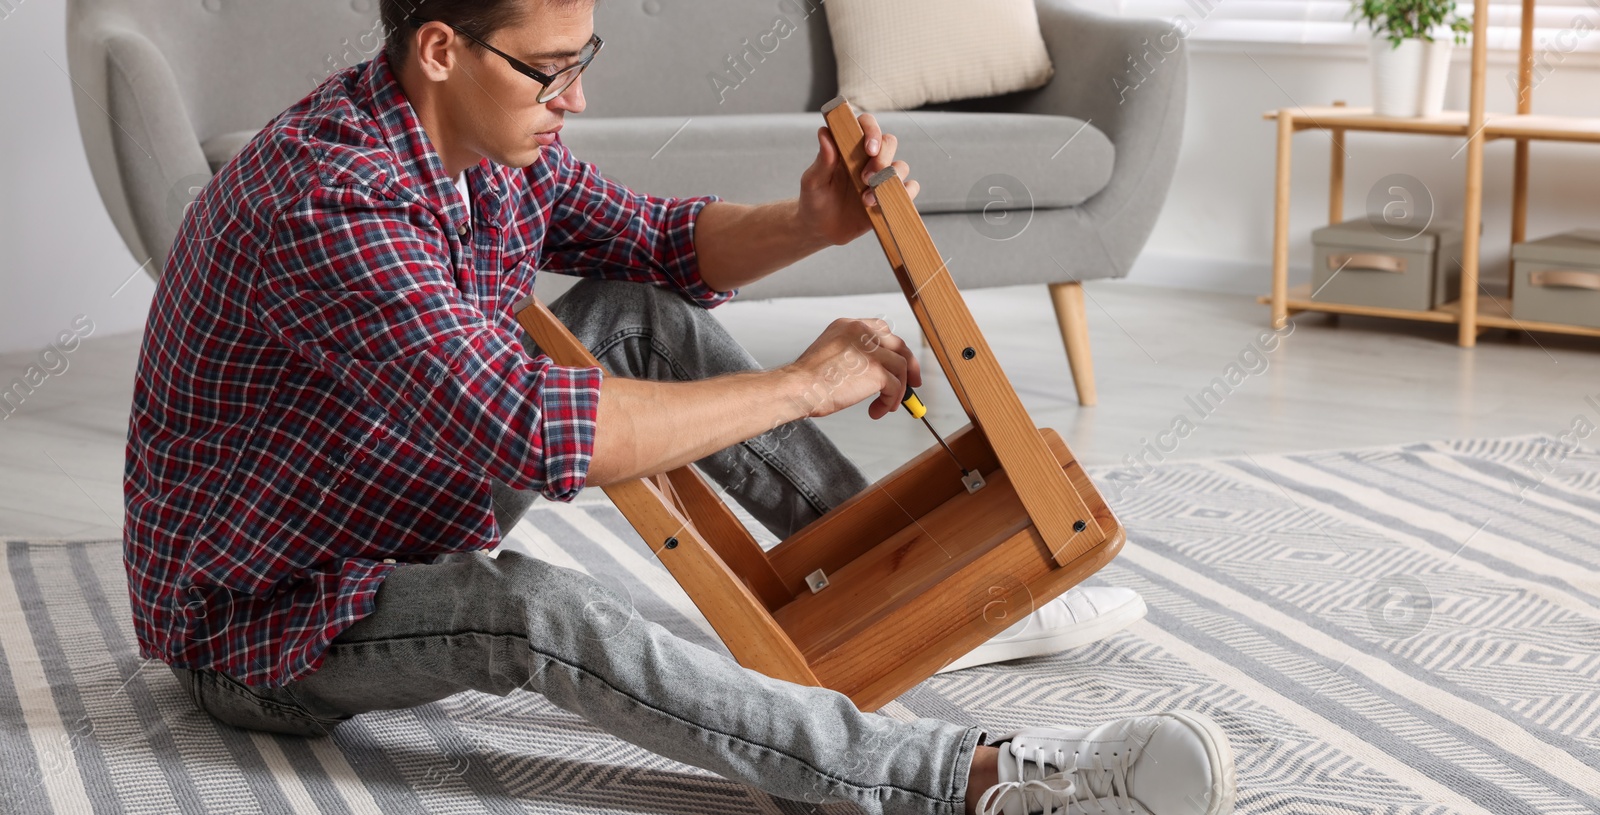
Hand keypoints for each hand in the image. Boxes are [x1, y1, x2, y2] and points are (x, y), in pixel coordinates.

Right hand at [785, 318, 922, 419]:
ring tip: (886, 406)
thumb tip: (878, 374)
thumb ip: (853, 356)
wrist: (797, 388)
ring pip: (901, 367)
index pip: (881, 330)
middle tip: (912, 384)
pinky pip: (896, 386)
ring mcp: (870, 350)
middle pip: (898, 345)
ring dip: (898, 390)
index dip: (893, 348)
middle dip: (909, 366)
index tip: (899, 363)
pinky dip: (891, 401)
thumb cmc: (806, 380)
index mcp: (848, 326)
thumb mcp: (831, 355)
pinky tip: (878, 410)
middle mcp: (861, 331)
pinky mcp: (876, 369)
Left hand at [797, 112, 921, 246]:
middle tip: (865, 178)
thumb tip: (824, 133)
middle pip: (889, 142)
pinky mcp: (890, 196)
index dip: (872, 131)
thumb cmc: (813, 200)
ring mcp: (881, 177)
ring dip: (889, 180)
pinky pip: (911, 188)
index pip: (866, 125)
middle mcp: (868, 158)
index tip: (868, 149)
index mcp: (849, 147)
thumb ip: (822, 160)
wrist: (821, 230)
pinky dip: (905, 193)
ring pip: (902, 166)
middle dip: (882, 158)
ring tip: (865, 200)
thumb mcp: (813, 182)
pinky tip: (884, 204)